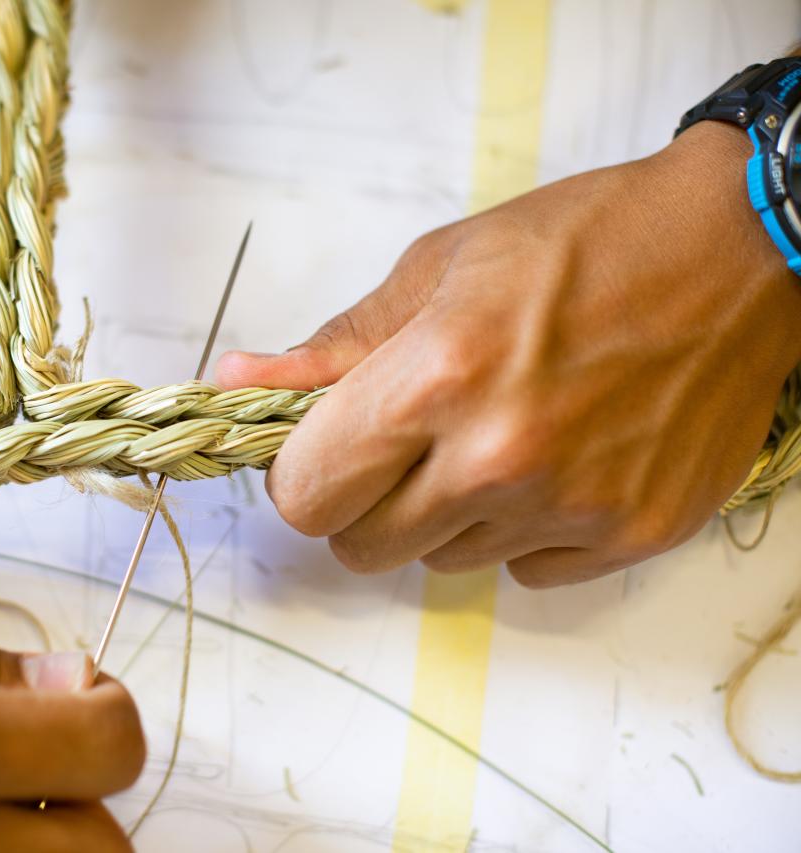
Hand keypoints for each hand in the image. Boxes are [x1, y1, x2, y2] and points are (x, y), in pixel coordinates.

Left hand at [219, 122, 800, 586]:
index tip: (319, 451)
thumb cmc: (583, 242)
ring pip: (441, 561)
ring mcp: (571, 505)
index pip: (307, 496)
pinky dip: (521, 528)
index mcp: (438, 377)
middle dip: (362, 503)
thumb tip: (237, 378)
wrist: (737, 250)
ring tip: (498, 433)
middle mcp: (500, 456)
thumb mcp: (440, 270)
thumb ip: (334, 345)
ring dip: (446, 513)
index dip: (301, 475)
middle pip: (361, 549)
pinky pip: (524, 569)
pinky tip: (557, 458)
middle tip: (403, 445)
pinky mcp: (630, 534)